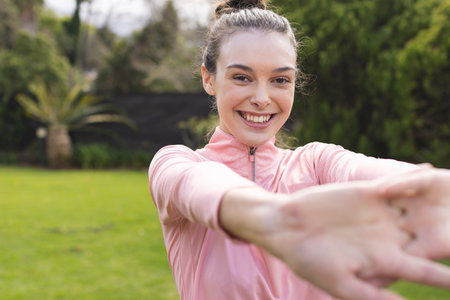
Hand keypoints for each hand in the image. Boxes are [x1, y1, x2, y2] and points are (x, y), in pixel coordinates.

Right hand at [221, 182, 449, 299]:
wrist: (286, 227)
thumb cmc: (310, 261)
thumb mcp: (342, 285)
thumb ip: (374, 298)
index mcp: (384, 261)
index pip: (426, 270)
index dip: (449, 277)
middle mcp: (387, 237)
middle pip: (428, 236)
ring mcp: (378, 213)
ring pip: (417, 208)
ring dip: (438, 205)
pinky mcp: (367, 192)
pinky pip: (395, 185)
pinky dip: (412, 179)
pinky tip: (432, 174)